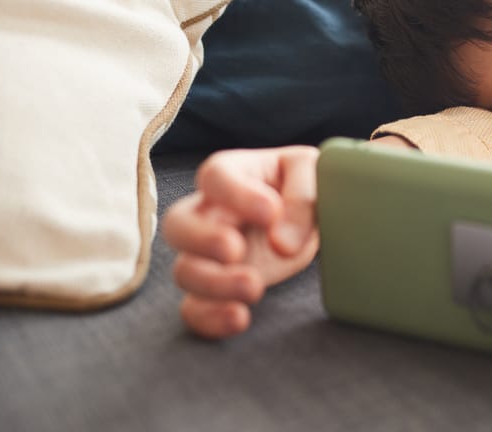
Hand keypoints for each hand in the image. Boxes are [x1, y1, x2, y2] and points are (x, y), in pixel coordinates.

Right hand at [162, 136, 413, 338]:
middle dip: (202, 240)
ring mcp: (207, 253)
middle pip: (178, 224)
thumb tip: (282, 243)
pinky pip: (193, 307)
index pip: (215, 176)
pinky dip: (209, 317)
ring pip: (184, 270)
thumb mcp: (314, 173)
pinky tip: (239, 319)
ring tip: (254, 288)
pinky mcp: (216, 287)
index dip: (236, 194)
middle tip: (236, 250)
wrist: (312, 217)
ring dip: (213, 284)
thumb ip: (302, 198)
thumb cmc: (306, 183)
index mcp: (233, 173)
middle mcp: (210, 212)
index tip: (269, 212)